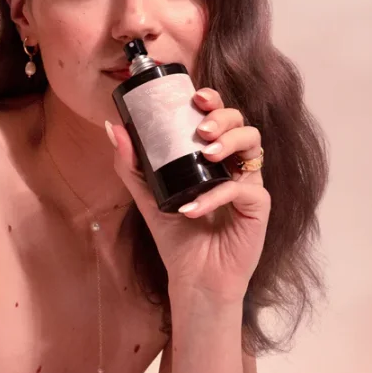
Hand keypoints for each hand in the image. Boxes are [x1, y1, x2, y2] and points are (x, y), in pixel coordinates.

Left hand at [107, 88, 270, 305]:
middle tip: (200, 128)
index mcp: (212, 157)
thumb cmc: (176, 237)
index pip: (219, 118)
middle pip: (241, 122)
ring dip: (229, 141)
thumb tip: (113, 127)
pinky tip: (192, 208)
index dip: (213, 100)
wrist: (193, 277)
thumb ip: (131, 164)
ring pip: (253, 143)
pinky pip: (243, 189)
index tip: (196, 95)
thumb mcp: (147, 196)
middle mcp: (233, 165)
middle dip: (223, 116)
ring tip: (205, 153)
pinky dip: (216, 196)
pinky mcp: (258, 206)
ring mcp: (249, 183)